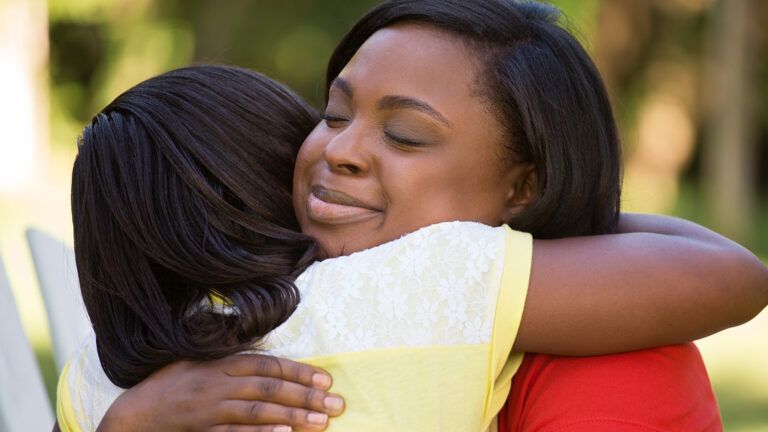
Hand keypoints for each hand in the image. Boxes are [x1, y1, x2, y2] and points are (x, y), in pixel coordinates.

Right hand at [97, 354, 344, 431]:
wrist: (133, 415)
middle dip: (306, 396)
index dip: (298, 372)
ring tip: (321, 422)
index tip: (326, 379)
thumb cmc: (169, 384)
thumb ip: (229, 356)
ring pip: (258, 412)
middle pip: (269, 389)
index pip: (267, 365)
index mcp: (219, 364)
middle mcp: (217, 385)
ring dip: (293, 417)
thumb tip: (261, 347)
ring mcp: (211, 411)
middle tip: (337, 404)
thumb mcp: (198, 360)